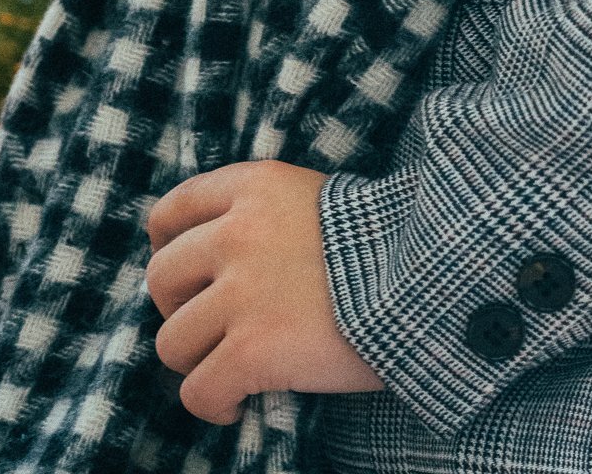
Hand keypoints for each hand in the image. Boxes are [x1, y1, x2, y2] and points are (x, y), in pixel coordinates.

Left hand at [145, 160, 385, 425]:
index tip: (186, 276)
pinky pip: (197, 392)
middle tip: (216, 328)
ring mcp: (242, 292)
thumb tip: (211, 257)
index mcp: (254, 186)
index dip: (166, 248)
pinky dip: (215, 404)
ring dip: (198, 361)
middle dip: (181, 309)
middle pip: (161, 279)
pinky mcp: (251, 349)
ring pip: (171, 342)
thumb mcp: (314, 198)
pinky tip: (240, 403)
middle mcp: (237, 232)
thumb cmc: (382, 242)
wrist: (430, 274)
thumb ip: (261, 213)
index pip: (170, 211)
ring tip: (233, 367)